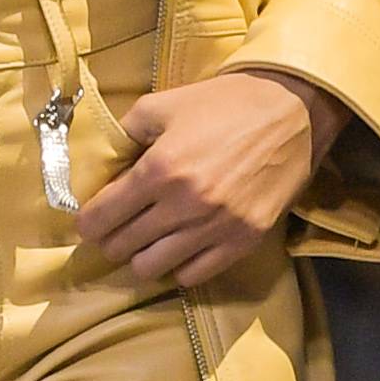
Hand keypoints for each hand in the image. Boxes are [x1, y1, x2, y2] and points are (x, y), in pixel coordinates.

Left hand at [76, 67, 331, 287]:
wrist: (291, 112)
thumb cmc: (223, 104)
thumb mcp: (163, 105)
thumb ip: (125, 133)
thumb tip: (102, 165)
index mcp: (159, 169)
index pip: (101, 216)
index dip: (88, 223)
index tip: (89, 222)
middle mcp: (184, 205)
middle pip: (123, 246)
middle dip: (112, 239)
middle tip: (118, 228)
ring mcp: (215, 227)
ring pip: (152, 268)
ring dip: (142, 256)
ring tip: (148, 241)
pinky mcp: (243, 241)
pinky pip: (194, 275)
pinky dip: (180, 266)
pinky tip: (181, 248)